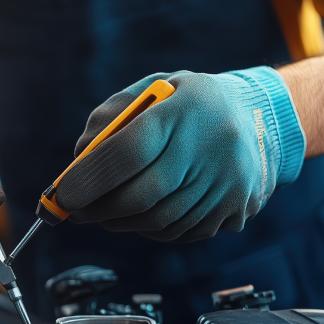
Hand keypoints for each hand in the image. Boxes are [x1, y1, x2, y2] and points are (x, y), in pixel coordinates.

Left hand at [55, 69, 305, 241]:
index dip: (91, 178)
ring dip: (121, 223)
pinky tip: (141, 215)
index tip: (62, 195)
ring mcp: (228, 183)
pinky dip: (150, 229)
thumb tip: (78, 160)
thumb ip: (110, 119)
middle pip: (143, 195)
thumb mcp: (151, 91)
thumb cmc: (188, 105)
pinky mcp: (236, 210)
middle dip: (99, 209)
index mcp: (186, 109)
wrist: (262, 118)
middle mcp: (212, 147)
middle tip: (75, 211)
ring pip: (159, 221)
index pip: (130, 151)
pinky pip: (180, 232)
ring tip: (104, 212)